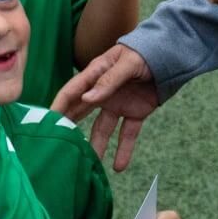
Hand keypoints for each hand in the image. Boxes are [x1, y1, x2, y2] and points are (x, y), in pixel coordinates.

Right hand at [51, 44, 158, 169]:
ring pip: (102, 128)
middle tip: (56, 147)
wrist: (172, 54)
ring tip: (88, 165)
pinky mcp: (135, 112)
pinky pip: (127, 133)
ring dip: (96, 146)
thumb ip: (109, 80)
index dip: (58, 106)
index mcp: (96, 74)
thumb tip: (87, 98)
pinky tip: (119, 167)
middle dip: (68, 128)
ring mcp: (118, 103)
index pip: (71, 92)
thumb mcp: (128, 62)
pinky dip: (124, 150)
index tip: (46, 123)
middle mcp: (103, 91)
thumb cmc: (146, 51)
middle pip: (80, 112)